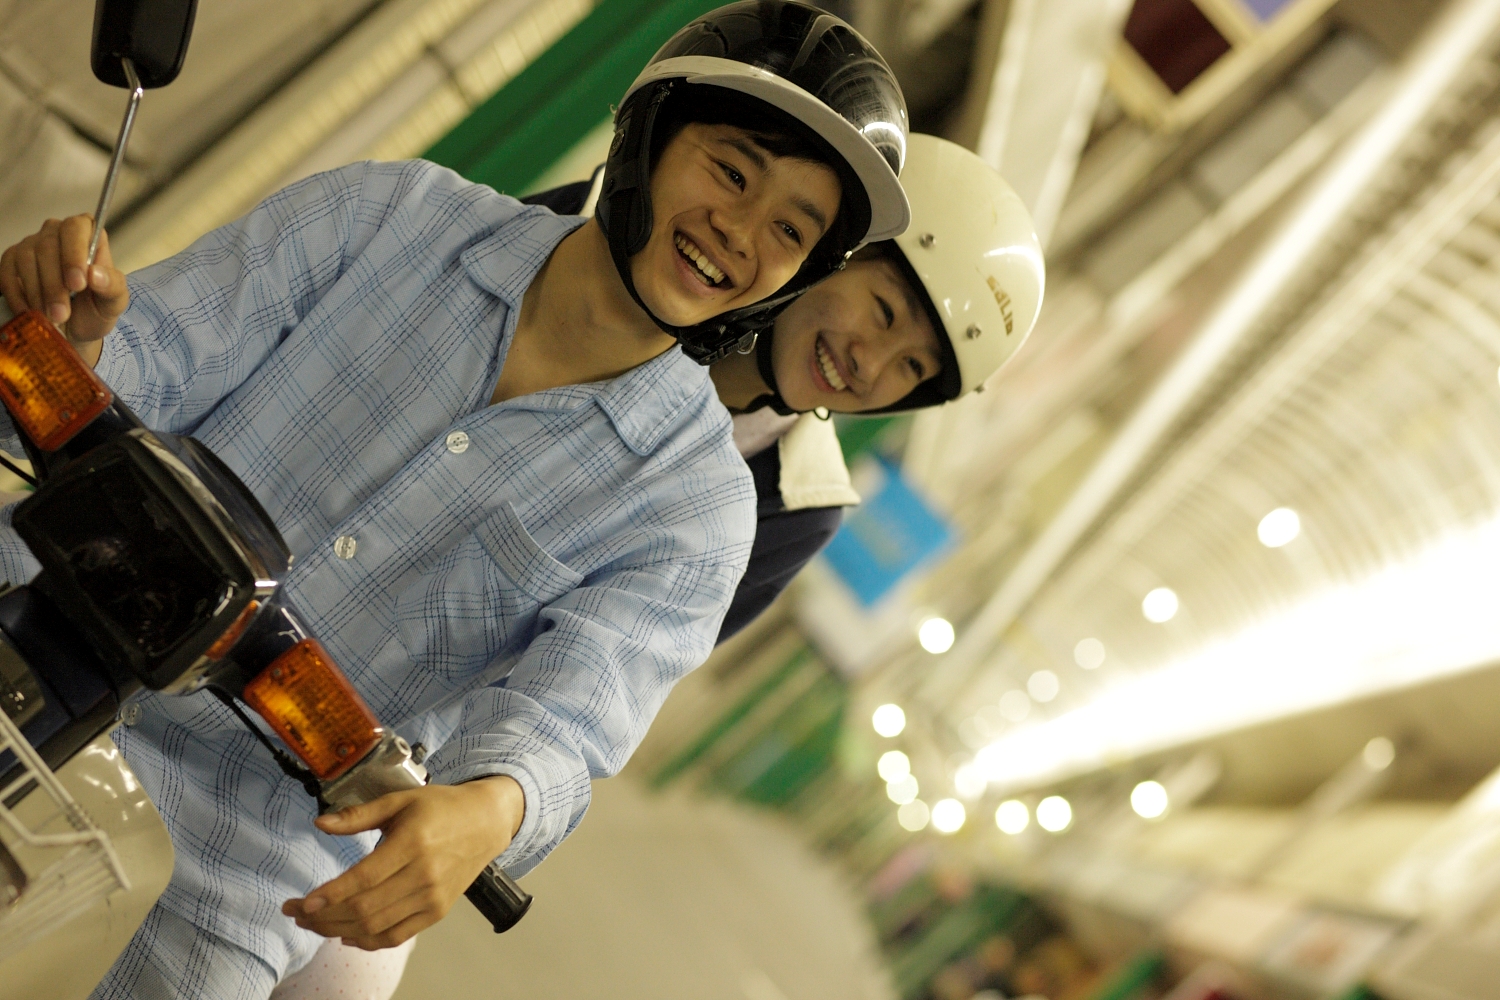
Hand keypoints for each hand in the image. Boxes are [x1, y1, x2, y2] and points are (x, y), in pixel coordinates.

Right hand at [0, 216, 128, 365]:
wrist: (74, 329)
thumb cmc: (96, 308)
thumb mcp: (114, 302)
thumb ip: (112, 286)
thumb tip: (95, 274)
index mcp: (87, 234)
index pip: (76, 228)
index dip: (74, 254)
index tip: (78, 284)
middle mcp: (56, 233)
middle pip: (47, 246)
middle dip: (54, 284)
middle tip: (62, 313)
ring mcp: (31, 245)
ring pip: (26, 259)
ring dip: (37, 293)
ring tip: (51, 317)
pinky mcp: (11, 261)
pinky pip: (7, 272)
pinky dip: (18, 296)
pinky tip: (31, 313)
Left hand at [282, 776, 524, 949]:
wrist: (486, 822)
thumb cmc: (441, 807)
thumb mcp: (400, 800)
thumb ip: (358, 815)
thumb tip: (320, 823)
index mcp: (412, 843)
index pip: (364, 879)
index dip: (330, 895)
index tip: (302, 903)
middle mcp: (424, 875)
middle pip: (365, 909)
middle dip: (324, 917)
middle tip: (296, 912)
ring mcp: (432, 898)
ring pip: (376, 927)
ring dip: (338, 930)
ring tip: (314, 923)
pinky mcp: (437, 911)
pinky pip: (397, 936)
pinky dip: (368, 941)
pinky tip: (346, 935)